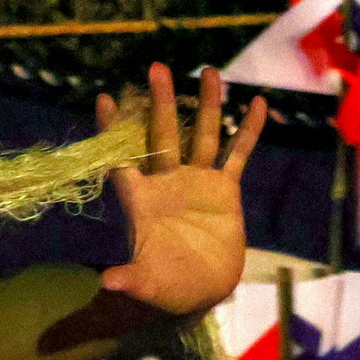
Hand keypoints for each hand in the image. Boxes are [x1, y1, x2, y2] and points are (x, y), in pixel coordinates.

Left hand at [94, 63, 264, 315]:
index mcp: (140, 200)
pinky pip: (238, 154)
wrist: (199, 291)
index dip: (111, 130)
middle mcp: (165, 183)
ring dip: (206, 105)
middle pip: (162, 136)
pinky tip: (256, 103)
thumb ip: (130, 280)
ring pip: (202, 136)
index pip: (120, 158)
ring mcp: (196, 182)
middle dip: (160, 104)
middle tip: (157, 67)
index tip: (103, 98)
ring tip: (209, 71)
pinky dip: (246, 131)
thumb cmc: (165, 288)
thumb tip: (108, 282)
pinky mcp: (225, 189)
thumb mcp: (147, 285)